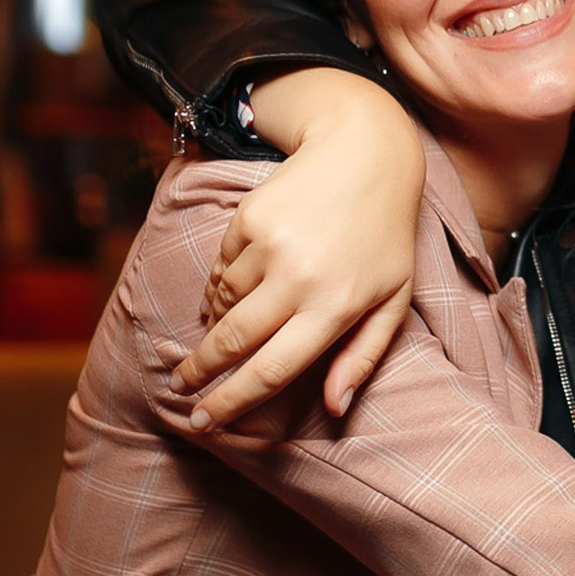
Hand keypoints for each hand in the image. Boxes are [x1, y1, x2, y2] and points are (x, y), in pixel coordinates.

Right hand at [176, 70, 424, 427]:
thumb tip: (334, 408)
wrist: (366, 153)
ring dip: (218, 322)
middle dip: (200, 372)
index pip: (272, 371)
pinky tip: (243, 278)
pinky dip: (225, 282)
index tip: (206, 421)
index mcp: (337, 309)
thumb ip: (362, 357)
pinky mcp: (248, 219)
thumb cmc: (386, 237)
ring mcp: (270, 247)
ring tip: (226, 325)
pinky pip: (222, 267)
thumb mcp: (393, 300)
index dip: (233, 402)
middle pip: (233, 342)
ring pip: (223, 304)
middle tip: (181, 388)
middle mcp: (299, 280)